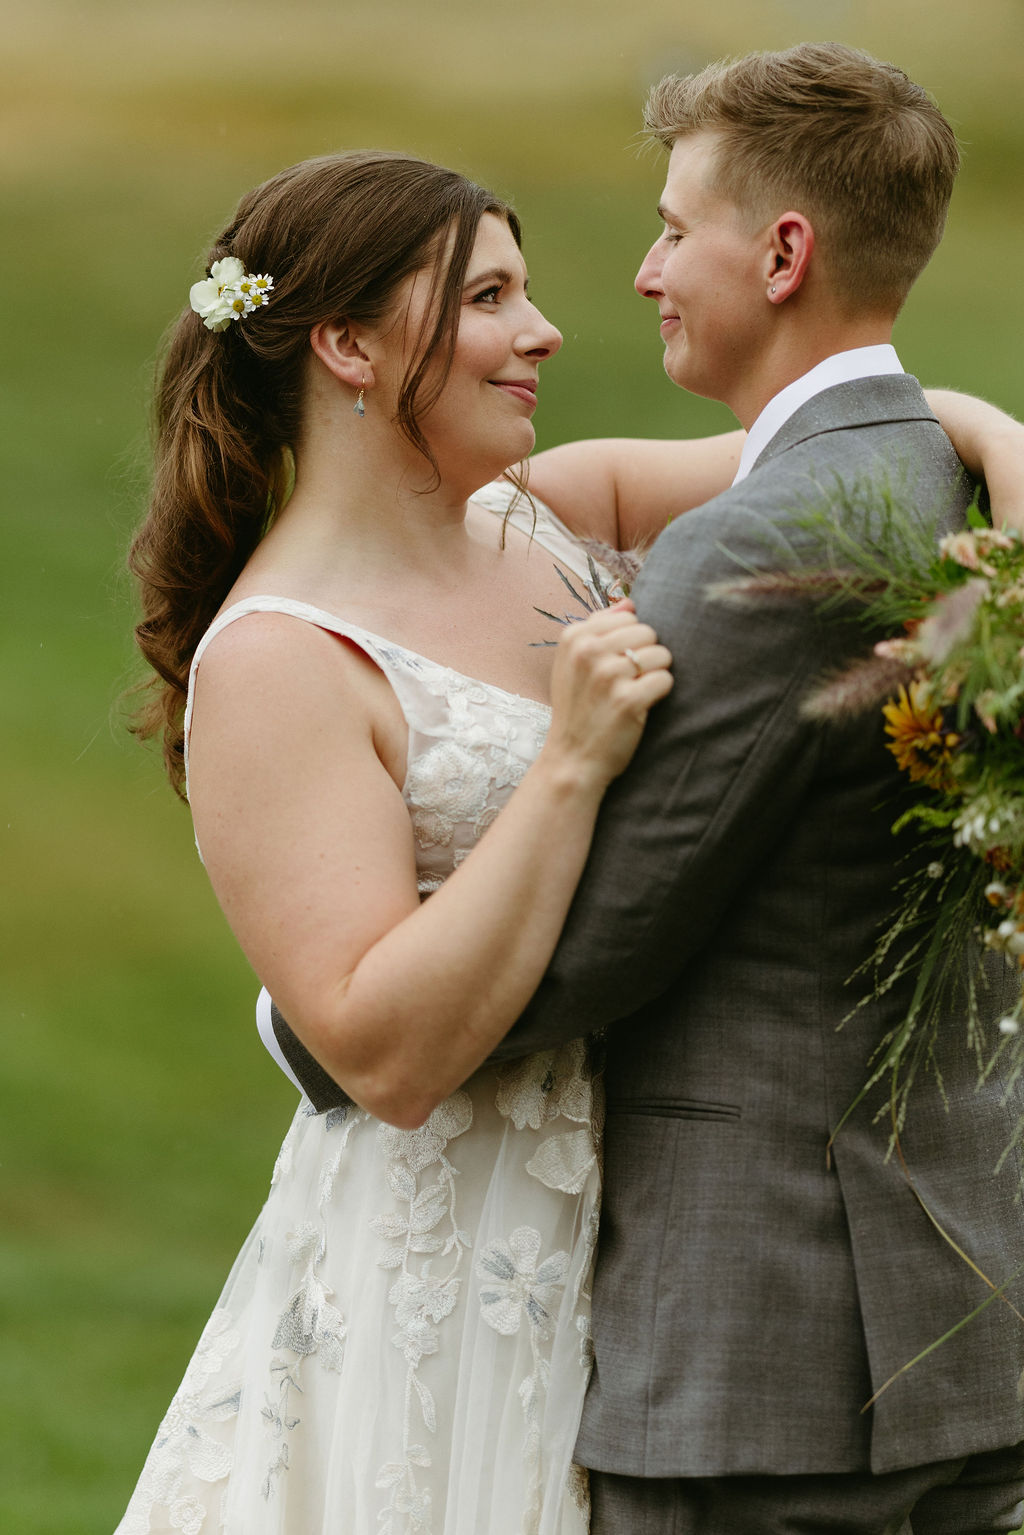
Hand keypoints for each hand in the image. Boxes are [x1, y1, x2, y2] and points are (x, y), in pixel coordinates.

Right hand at [543, 599, 672, 794]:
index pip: (628, 617)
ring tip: (636, 692)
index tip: (616, 664)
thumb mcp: (573, 663)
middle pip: (648, 632)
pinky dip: (660, 694)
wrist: (571, 759)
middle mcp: (588, 652)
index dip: (631, 641)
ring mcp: (608, 676)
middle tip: (630, 681)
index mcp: (574, 637)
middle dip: (647, 655)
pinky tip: (642, 705)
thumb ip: (598, 628)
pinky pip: (665, 680)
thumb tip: (629, 603)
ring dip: (656, 674)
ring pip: (661, 654)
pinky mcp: (628, 701)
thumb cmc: (577, 709)